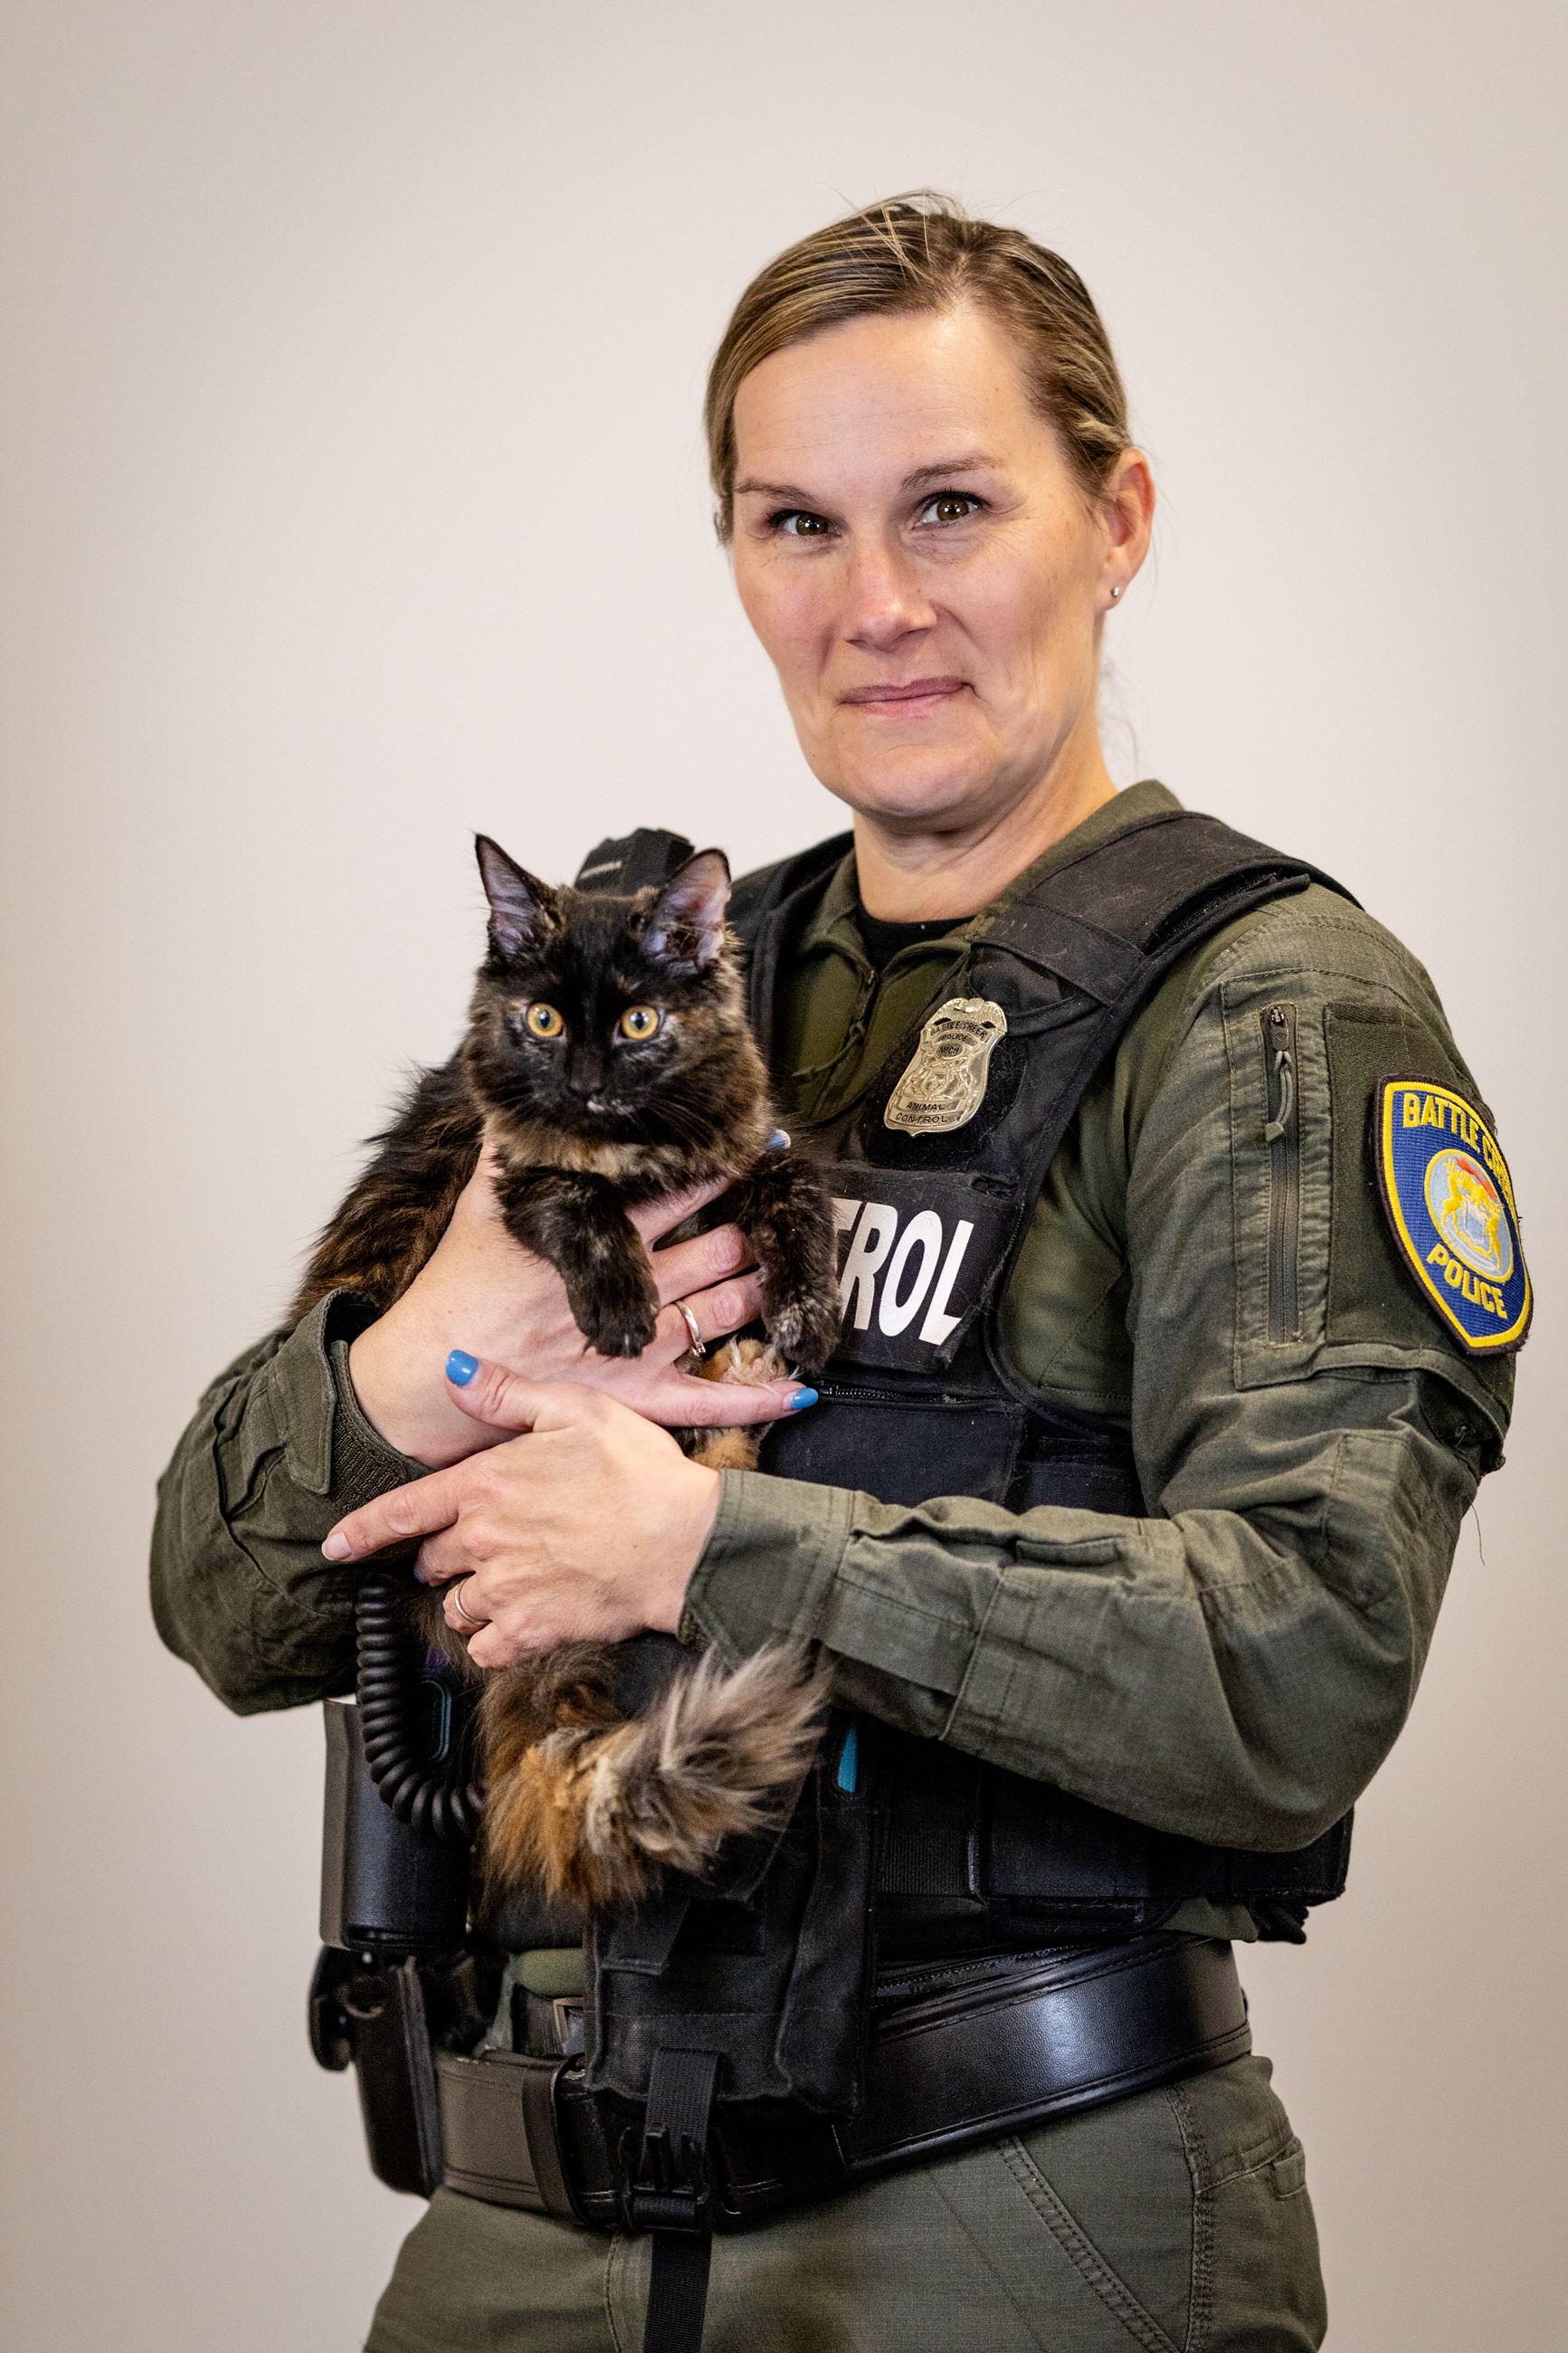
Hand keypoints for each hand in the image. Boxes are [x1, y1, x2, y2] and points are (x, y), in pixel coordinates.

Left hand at [322, 1361, 721, 1666]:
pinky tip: (516, 1621)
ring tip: (503, 1583)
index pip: (400, 1512)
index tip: (334, 1546)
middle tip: (477, 1547)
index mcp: (485, 1486)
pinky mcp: (533, 1631)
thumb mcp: (576, 1409)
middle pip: (432, 1561)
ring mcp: (506, 1591)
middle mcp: (484, 1542)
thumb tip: (456, 1371)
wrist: (686, 1543)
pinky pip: (486, 1647)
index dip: (361, 1531)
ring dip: (468, 1597)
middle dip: (442, 1556)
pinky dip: (492, 1639)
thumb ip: (508, 1394)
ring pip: (456, 1605)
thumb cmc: (640, 1473)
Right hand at [347, 1134, 807, 1467]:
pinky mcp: (632, 1401)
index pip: (668, 1196)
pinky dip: (755, 1397)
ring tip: (790, 1268)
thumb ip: (506, 1152)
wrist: (425, 1379)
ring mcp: (633, 1347)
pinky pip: (706, 1402)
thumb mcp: (479, 1208)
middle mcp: (622, 1289)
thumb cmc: (454, 1291)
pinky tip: (800, 1391)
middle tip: (784, 1211)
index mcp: (592, 1237)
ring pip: (718, 1311)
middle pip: (710, 1252)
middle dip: (749, 1231)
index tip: (753, 1145)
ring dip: (758, 1288)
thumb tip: (520, 1101)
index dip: (714, 1172)